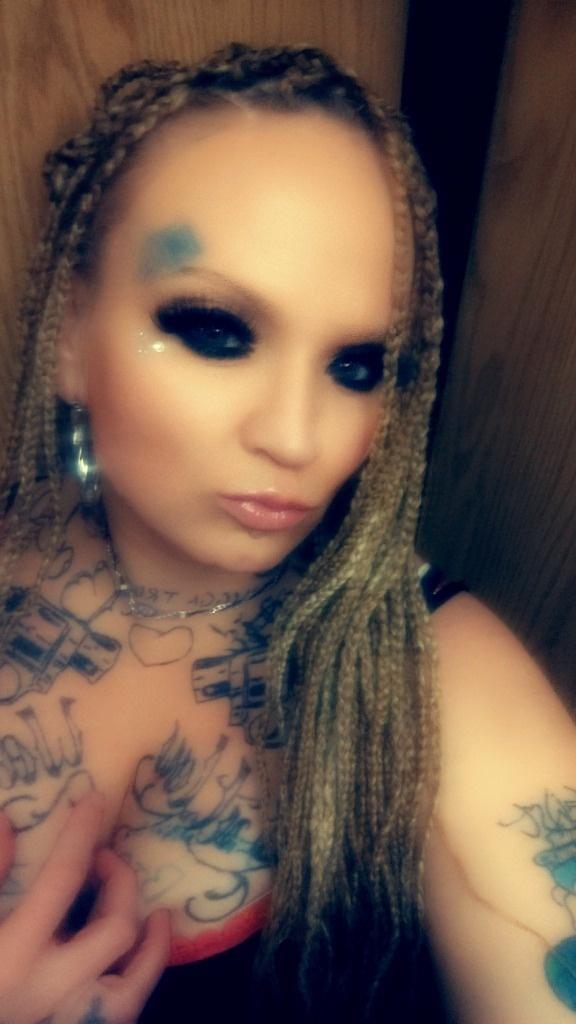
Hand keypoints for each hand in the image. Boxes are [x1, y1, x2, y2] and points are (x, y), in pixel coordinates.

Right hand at [0, 792, 170, 1023]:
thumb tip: (8, 821)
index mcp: (14, 956)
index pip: (61, 879)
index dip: (80, 834)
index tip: (94, 800)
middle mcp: (50, 990)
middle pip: (114, 929)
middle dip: (119, 883)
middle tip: (104, 857)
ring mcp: (68, 1019)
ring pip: (132, 986)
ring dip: (150, 947)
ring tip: (156, 913)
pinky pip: (122, 1010)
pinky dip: (139, 979)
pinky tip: (143, 954)